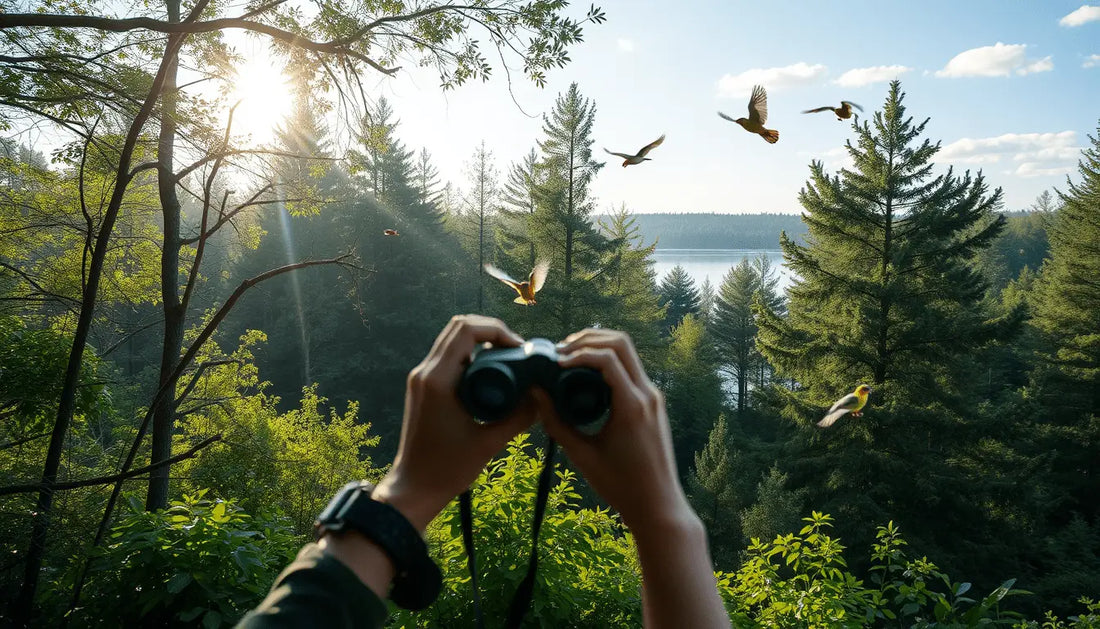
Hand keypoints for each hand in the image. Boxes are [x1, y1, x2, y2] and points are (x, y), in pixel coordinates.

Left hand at [372, 315, 535, 530]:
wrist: (414, 487)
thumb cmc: (448, 469)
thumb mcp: (489, 444)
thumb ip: (518, 418)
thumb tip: (542, 396)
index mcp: (438, 380)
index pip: (466, 330)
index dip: (497, 330)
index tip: (519, 350)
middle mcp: (425, 372)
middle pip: (458, 326)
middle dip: (491, 330)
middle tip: (516, 350)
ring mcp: (421, 378)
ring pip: (451, 338)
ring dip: (480, 341)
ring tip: (507, 359)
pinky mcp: (423, 386)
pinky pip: (448, 356)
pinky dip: (471, 354)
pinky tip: (491, 373)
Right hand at [540, 328, 691, 531]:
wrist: (658, 505)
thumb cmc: (620, 486)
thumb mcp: (582, 456)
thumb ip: (557, 423)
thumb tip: (535, 393)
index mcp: (633, 406)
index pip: (608, 359)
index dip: (578, 353)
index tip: (555, 363)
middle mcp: (648, 394)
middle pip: (621, 343)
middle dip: (589, 339)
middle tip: (561, 350)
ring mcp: (653, 397)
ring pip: (628, 353)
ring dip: (599, 347)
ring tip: (569, 358)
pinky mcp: (652, 403)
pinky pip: (630, 370)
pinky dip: (608, 362)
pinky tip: (585, 375)